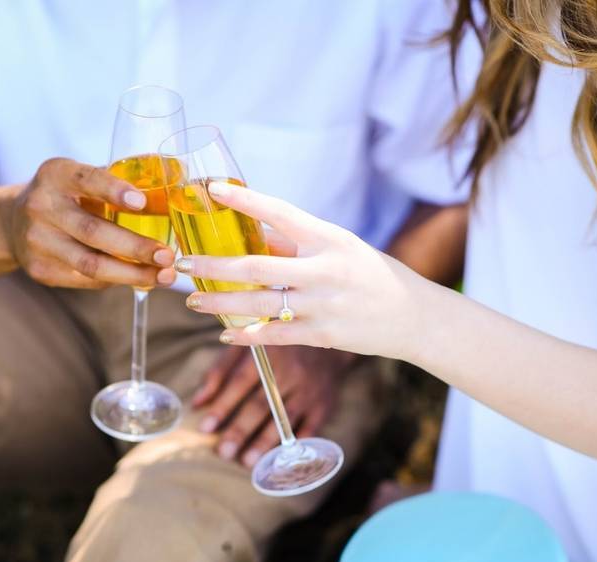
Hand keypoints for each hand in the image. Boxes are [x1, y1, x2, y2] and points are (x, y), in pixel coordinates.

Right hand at [3, 157, 175, 288]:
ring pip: (91, 264)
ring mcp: (37, 241)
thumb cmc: (68, 196)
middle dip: (135, 247)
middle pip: (93, 231)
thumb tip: (182, 181)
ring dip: (132, 274)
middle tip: (168, 255)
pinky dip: (117, 280)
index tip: (141, 202)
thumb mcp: (83, 177)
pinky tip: (141, 278)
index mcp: (57, 174)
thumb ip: (121, 179)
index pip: (87, 179)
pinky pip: (86, 280)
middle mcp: (41, 206)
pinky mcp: (40, 269)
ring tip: (164, 276)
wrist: (13, 222)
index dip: (114, 190)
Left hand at [176, 181, 425, 360]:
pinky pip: (276, 336)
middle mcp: (324, 270)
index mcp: (329, 239)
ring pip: (260, 304)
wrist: (413, 316)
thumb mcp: (340, 248)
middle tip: (183, 263)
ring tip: (192, 300)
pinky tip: (225, 334)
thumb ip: (296, 243)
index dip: (244, 201)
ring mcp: (323, 304)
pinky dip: (247, 336)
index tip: (211, 189)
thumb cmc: (371, 275)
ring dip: (221, 303)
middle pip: (258, 266)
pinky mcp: (323, 335)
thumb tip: (252, 233)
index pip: (281, 213)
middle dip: (214, 265)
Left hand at [193, 345, 354, 466]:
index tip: (205, 427)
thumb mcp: (246, 348)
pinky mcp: (323, 406)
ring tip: (246, 462)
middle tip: (222, 452)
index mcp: (268, 353)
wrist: (322, 338)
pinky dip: (291, 446)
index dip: (223, 405)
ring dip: (264, 443)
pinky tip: (277, 461)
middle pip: (262, 404)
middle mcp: (290, 372)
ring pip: (284, 420)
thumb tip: (196, 402)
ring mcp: (309, 391)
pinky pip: (308, 430)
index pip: (241, 381)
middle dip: (240, 430)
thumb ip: (219, 371)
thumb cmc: (275, 348)